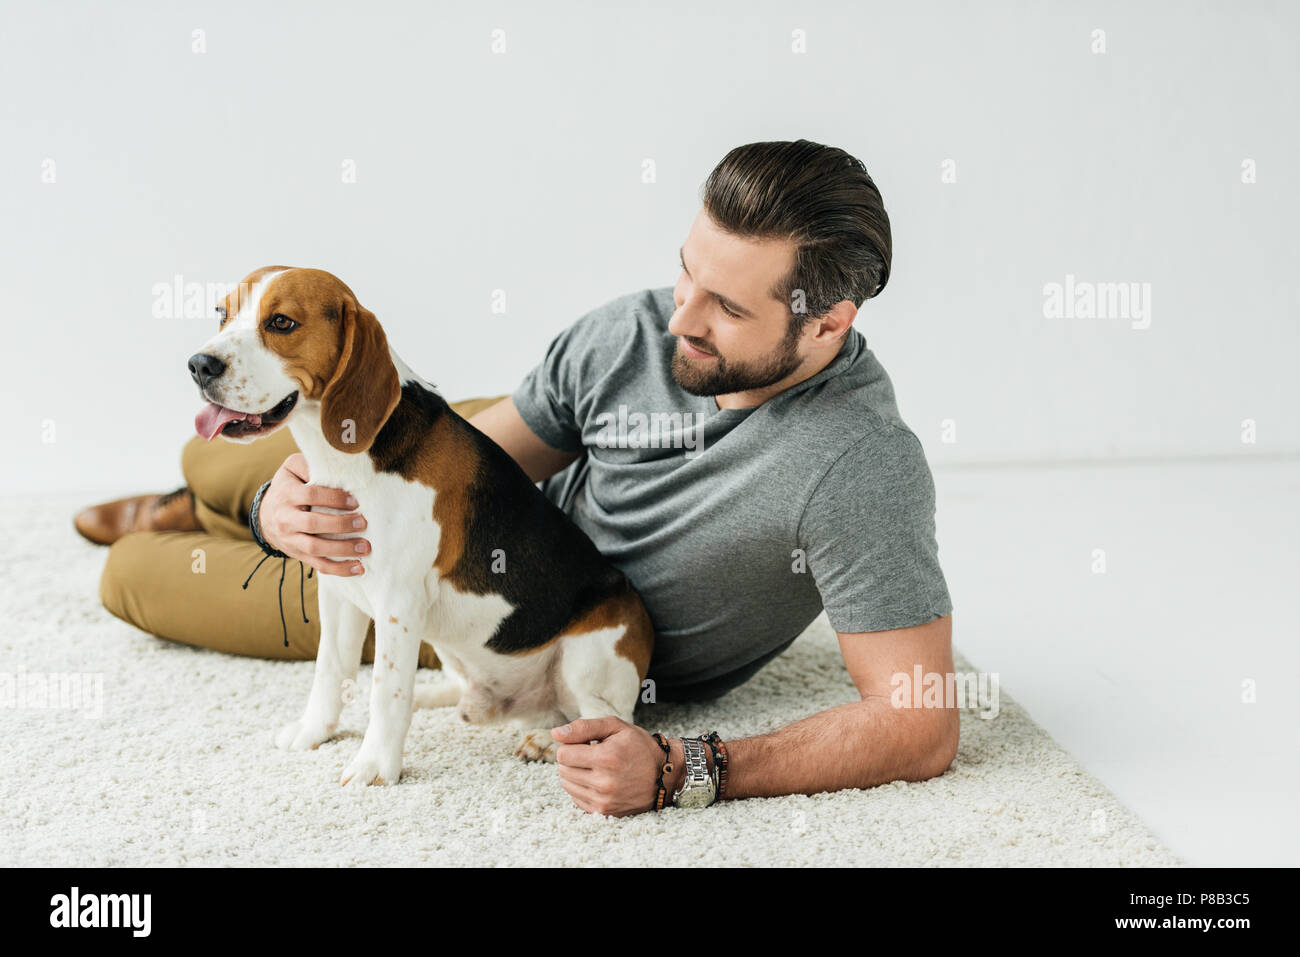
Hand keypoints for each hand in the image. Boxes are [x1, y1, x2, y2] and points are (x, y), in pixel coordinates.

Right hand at [259, 453, 368, 576]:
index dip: (333, 498)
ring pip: (316, 548)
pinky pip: (318, 565)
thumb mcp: (293, 468)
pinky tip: (359, 568)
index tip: (355, 501)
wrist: (266, 514)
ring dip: (342, 550)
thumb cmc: (289, 485)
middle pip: (313, 524)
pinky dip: (339, 569)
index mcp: (287, 494)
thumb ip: (310, 465)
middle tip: (363, 522)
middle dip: (340, 524)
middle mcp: (285, 518)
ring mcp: (291, 539)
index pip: (311, 495)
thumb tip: (336, 468)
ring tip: (365, 547)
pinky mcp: (298, 554)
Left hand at [552, 717, 681, 815]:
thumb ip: (584, 727)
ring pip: (567, 785)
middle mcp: (604, 782)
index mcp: (606, 758)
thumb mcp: (616, 727)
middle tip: (591, 755)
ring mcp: (604, 800)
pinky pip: (576, 799)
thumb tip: (555, 734)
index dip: (571, 745)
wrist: (664, 775)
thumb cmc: (639, 747)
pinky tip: (597, 781)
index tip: (586, 744)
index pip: (563, 754)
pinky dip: (581, 788)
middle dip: (572, 759)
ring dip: (575, 774)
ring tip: (595, 767)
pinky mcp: (604, 812)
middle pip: (563, 770)